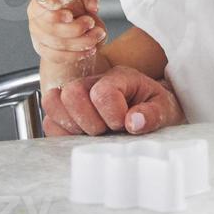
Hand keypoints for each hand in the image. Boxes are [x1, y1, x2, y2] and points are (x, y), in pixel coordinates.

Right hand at [27, 0, 106, 68]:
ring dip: (81, 42)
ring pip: (56, 44)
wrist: (75, 21)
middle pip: (51, 30)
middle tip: (91, 23)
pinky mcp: (43, 49)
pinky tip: (89, 50)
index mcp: (42, 1)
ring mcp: (37, 35)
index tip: (70, 16)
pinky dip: (75, 55)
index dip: (54, 15)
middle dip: (75, 29)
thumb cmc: (75, 5)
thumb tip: (93, 6)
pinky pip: (57, 57)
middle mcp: (36, 18)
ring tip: (97, 35)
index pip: (41, 10)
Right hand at [41, 65, 185, 136]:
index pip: (102, 92)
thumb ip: (152, 115)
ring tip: (93, 133)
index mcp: (120, 77)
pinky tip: (82, 137)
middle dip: (88, 120)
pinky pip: (49, 122)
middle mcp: (94, 81)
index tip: (123, 125)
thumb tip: (134, 122)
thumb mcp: (165, 110)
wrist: (151, 111)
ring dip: (71, 125)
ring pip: (52, 103)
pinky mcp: (65, 112)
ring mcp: (77, 95)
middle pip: (71, 93)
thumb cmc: (155, 108)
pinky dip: (61, 134)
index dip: (111, 114)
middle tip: (105, 130)